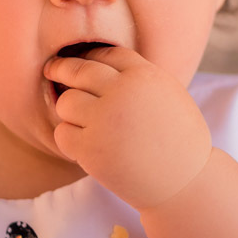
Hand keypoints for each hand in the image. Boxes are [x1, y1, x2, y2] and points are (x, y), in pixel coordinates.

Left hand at [44, 45, 212, 208]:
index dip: (91, 56)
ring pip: (66, 102)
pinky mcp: (91, 149)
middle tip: (52, 69)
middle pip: (78, 70)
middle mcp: (123, 92)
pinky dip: (69, 138)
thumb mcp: (170, 95)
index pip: (106, 54)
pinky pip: (62, 133)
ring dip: (70, 111)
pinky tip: (83, 144)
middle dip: (62, 69)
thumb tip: (105, 63)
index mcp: (145, 75)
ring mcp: (105, 120)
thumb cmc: (180, 140)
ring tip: (83, 122)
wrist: (185, 183)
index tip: (80, 60)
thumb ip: (140, 78)